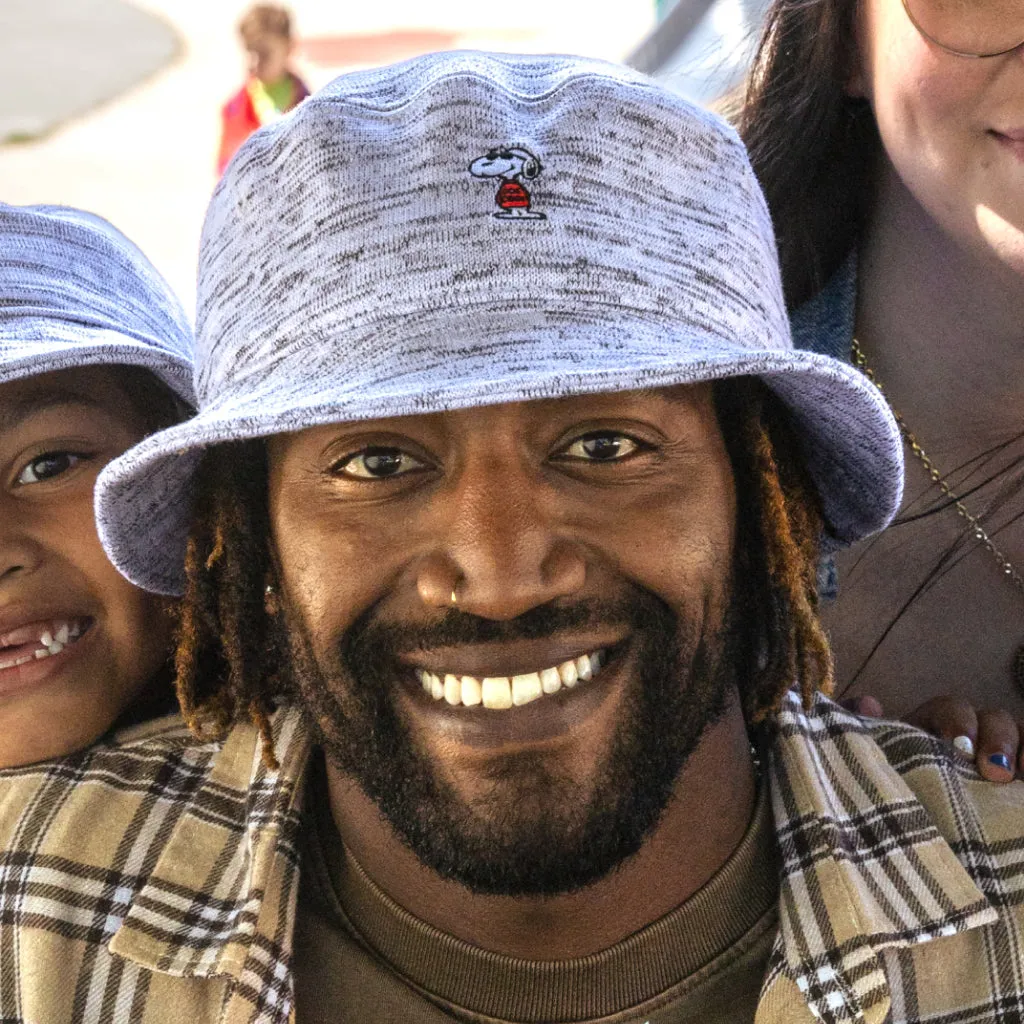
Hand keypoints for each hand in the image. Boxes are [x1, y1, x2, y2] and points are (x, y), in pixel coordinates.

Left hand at [841, 694, 1021, 782]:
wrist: (906, 842)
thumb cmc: (893, 795)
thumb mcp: (875, 766)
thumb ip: (863, 735)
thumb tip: (870, 704)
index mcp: (935, 730)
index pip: (951, 709)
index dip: (957, 722)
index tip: (957, 747)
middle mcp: (974, 739)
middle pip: (993, 720)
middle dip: (997, 739)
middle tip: (993, 773)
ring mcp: (1000, 762)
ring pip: (1022, 735)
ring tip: (1019, 780)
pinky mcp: (1015, 787)